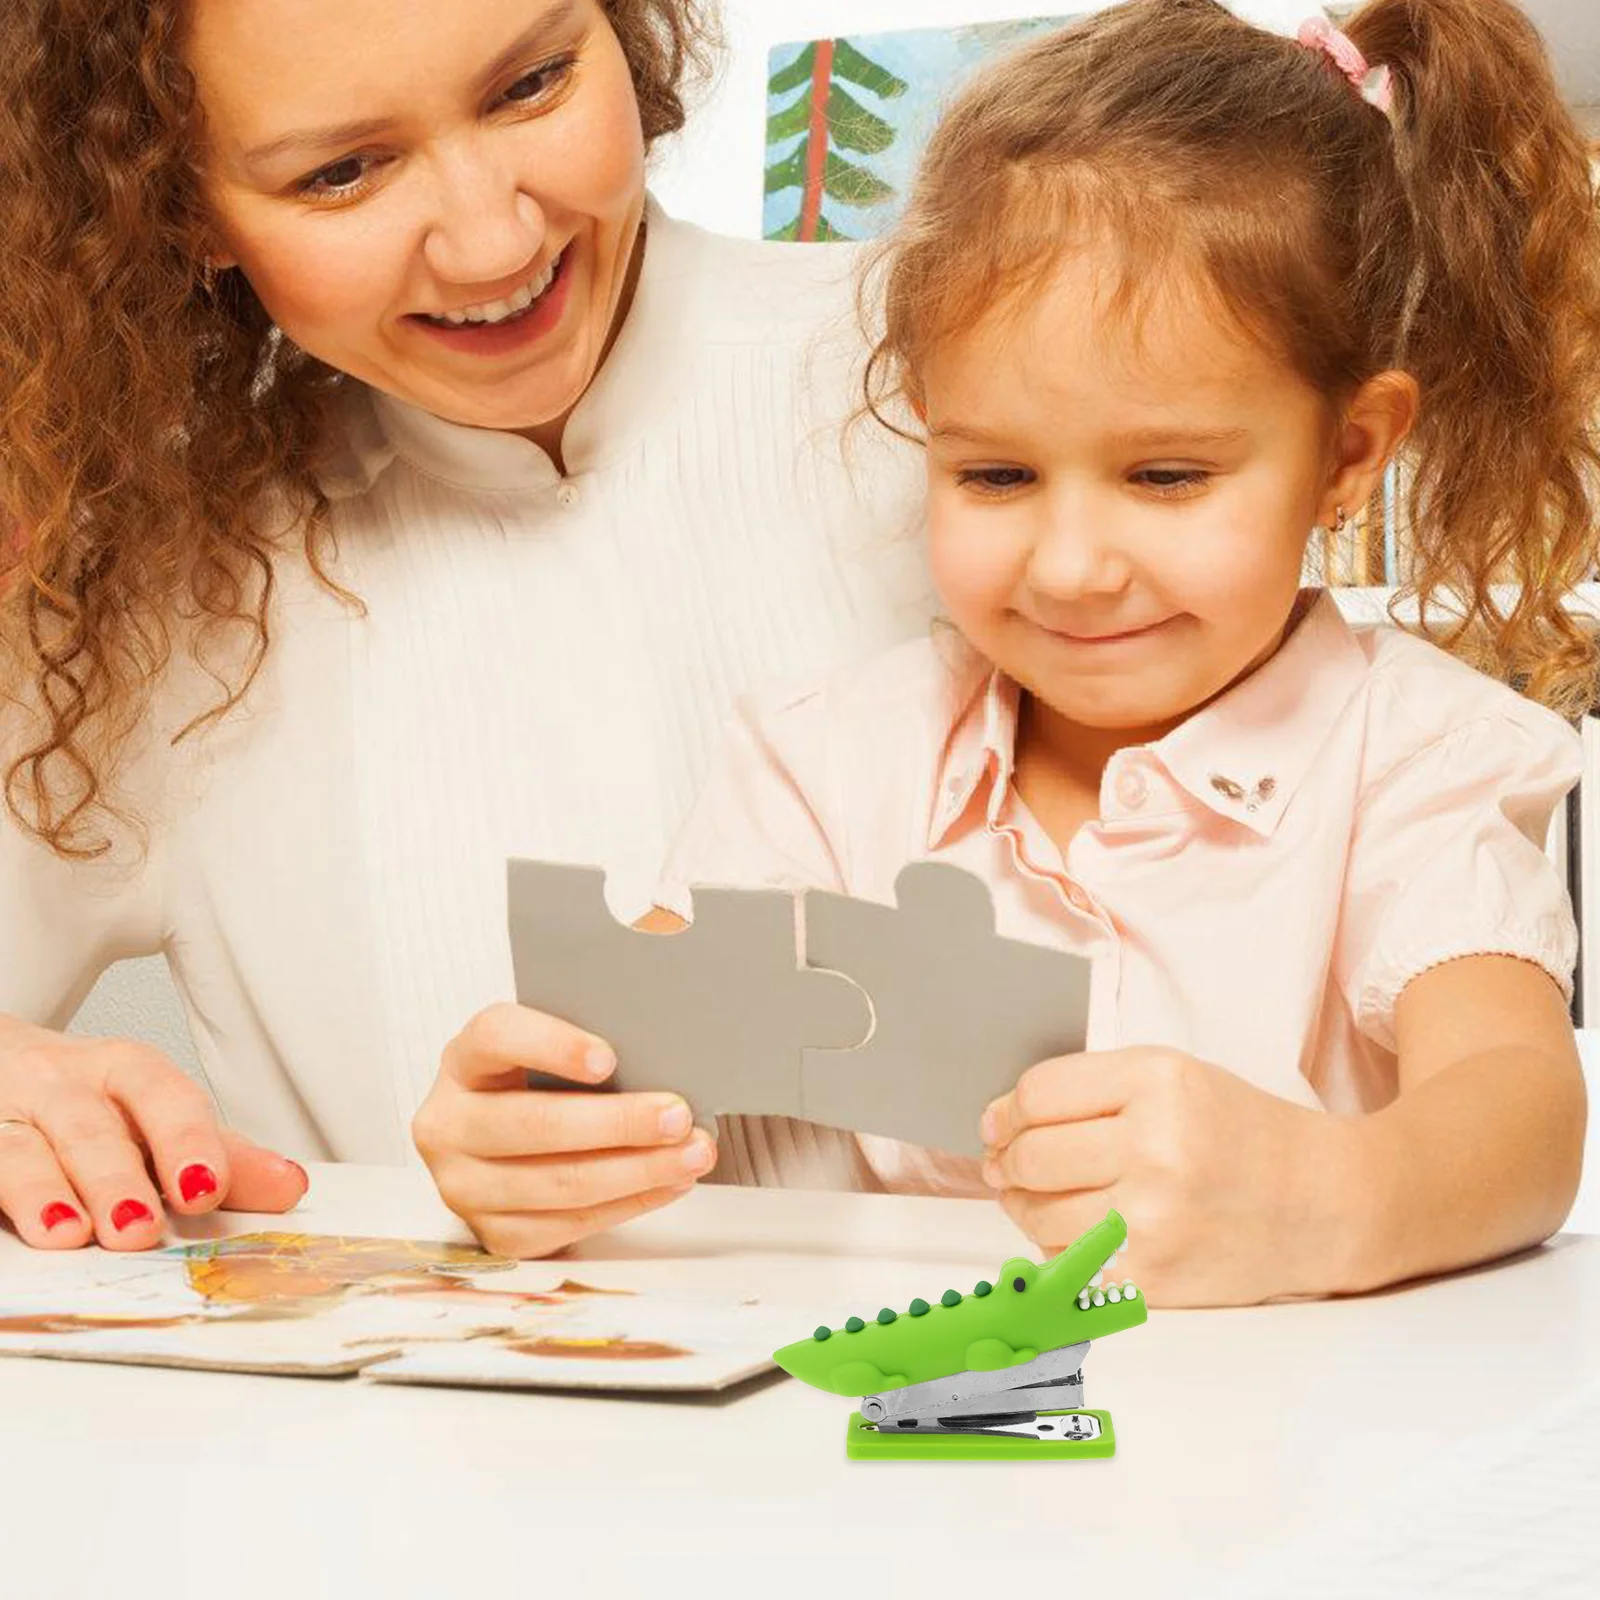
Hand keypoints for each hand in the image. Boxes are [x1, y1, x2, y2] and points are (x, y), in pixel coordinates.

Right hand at [0, 1017, 308, 1250]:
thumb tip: (289, 1186)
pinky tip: (13, 1230)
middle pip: (92, 1128)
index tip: (206, 1189)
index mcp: (126, 1073)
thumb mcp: (156, 1118)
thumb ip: (221, 1155)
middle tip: (139, 1228)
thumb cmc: (91, 1101)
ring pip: (21, 1150)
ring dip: (44, 1191)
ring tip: (69, 1234)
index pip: (163, 1098)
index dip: (186, 1142)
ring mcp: (7, 1115)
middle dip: (116, 1178)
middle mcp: (64, 1086)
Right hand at [412, 1002, 717, 1257]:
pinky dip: (630, 1203)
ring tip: (692, 1154)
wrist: (495, 1146)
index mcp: (463, 1061)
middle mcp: (449, 1124)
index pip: (499, 1038)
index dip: (554, 1047)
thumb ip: (583, 1050)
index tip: (608, 1058)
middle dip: (620, 1122)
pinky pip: (570, 1224)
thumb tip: (663, 1059)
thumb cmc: (533, 1086)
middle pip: (537, 1124)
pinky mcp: (493, 1234)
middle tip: (677, 1115)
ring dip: (639, 1170)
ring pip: (561, 1183)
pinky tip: (668, 1183)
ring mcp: (463, 1186)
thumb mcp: (541, 1053)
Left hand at [979, 1046, 1352, 1305]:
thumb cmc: (1242, 1134)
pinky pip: (1066, 1264)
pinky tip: (1081, 1230)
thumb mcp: (1172, 1076)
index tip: (998, 1123)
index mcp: (1158, 1083)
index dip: (1006, 1111)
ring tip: (1038, 1195)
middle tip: (1007, 1162)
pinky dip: (1058, 1248)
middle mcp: (1156, 1149)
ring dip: (1023, 1205)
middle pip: (1031, 1156)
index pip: (1039, 1094)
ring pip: (1038, 1215)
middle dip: (1006, 1161)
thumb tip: (997, 1124)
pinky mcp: (1153, 1278)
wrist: (1324, 1202)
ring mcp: (1154, 1220)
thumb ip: (1086, 1088)